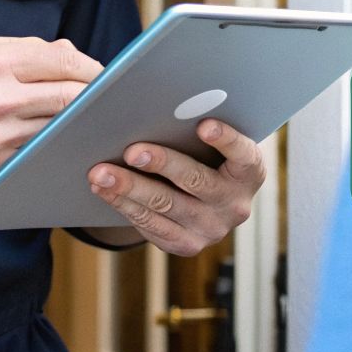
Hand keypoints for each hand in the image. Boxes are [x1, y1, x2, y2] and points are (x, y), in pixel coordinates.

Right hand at [0, 36, 101, 187]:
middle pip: (70, 95)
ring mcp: (0, 134)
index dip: (92, 67)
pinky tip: (66, 138)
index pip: (63, 60)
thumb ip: (25, 49)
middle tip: (110, 97)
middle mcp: (0, 98)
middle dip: (96, 96)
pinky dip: (56, 143)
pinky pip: (40, 150)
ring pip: (60, 126)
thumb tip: (69, 51)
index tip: (105, 73)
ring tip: (93, 117)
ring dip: (80, 122)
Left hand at [87, 119, 266, 255]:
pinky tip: (104, 189)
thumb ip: (198, 129)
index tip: (204, 125)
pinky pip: (151, 225)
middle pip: (195, 181)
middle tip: (132, 151)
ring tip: (101, 172)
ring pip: (165, 206)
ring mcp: (212, 229)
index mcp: (250, 172)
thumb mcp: (215, 145)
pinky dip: (123, 204)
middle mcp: (235, 204)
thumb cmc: (207, 156)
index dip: (225, 139)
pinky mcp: (187, 245)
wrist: (209, 201)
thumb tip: (159, 106)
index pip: (243, 154)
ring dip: (129, 187)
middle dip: (161, 163)